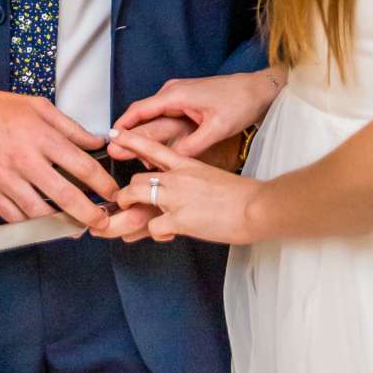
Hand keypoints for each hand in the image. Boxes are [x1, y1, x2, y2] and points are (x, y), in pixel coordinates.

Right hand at [0, 79, 117, 226]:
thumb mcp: (39, 107)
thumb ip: (70, 127)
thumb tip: (96, 142)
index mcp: (41, 137)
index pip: (82, 166)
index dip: (103, 184)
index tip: (113, 192)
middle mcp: (25, 161)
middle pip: (66, 196)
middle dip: (90, 214)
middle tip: (103, 221)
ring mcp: (6, 180)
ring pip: (40, 213)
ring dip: (62, 224)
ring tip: (77, 227)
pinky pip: (15, 218)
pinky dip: (32, 225)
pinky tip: (45, 224)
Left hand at [106, 129, 263, 247]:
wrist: (256, 207)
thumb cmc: (241, 196)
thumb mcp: (212, 178)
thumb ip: (192, 183)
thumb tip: (182, 195)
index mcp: (187, 165)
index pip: (153, 147)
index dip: (132, 141)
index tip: (115, 136)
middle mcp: (177, 178)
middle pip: (137, 178)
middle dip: (128, 192)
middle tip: (126, 202)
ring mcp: (176, 198)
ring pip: (135, 196)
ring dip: (130, 208)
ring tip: (132, 219)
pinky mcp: (179, 219)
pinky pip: (152, 227)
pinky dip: (157, 234)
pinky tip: (168, 236)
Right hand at [110, 69, 278, 158]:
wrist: (259, 90)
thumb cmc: (240, 102)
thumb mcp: (216, 128)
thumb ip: (192, 145)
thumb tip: (171, 161)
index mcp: (175, 95)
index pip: (138, 110)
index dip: (122, 126)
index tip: (110, 142)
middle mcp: (172, 92)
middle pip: (142, 114)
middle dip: (129, 134)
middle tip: (119, 155)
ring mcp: (179, 96)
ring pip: (153, 116)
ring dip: (144, 134)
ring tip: (136, 156)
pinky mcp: (186, 102)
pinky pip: (164, 117)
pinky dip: (157, 130)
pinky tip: (157, 147)